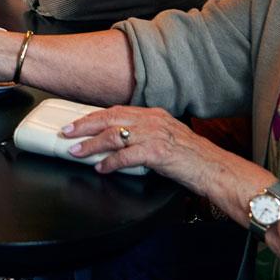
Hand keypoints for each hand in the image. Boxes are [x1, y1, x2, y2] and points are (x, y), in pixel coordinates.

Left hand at [58, 104, 218, 184]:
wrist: (213, 168)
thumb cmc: (191, 157)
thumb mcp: (165, 137)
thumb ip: (143, 135)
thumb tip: (118, 142)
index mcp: (153, 115)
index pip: (116, 111)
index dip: (93, 116)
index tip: (76, 122)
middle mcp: (152, 121)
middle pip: (109, 118)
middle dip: (84, 125)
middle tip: (67, 133)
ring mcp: (154, 135)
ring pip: (114, 136)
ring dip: (91, 145)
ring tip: (77, 152)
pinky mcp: (157, 152)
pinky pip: (126, 156)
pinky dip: (110, 162)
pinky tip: (101, 168)